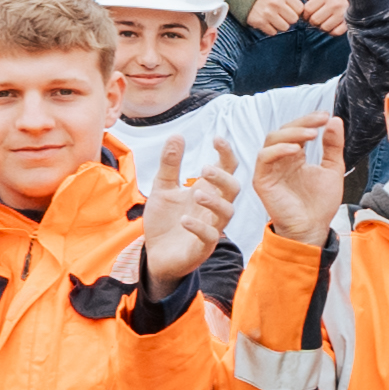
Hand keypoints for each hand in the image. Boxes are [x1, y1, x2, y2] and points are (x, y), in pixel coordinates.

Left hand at [140, 139, 241, 290]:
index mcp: (207, 190)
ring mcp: (211, 227)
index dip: (226, 153)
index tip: (217, 139)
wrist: (155, 255)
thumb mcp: (163, 188)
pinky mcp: (202, 247)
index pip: (227, 168)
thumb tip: (177, 135)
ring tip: (196, 194)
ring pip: (227, 212)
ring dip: (214, 201)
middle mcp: (213, 207)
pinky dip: (198, 227)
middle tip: (204, 169)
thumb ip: (170, 164)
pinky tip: (184, 220)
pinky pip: (209, 236)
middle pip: (233, 189)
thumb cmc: (165, 221)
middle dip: (223, 177)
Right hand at [250, 111, 353, 242]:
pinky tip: (296, 150)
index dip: (309, 120)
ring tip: (312, 135)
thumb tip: (335, 121)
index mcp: (295, 155)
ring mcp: (270, 169)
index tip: (326, 116)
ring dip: (292, 133)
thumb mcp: (332, 169)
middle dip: (302, 123)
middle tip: (320, 120)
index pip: (297, 130)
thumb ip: (333, 146)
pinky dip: (278, 150)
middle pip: (283, 131)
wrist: (313, 228)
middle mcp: (280, 159)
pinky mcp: (262, 180)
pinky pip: (264, 158)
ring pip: (272, 140)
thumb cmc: (320, 203)